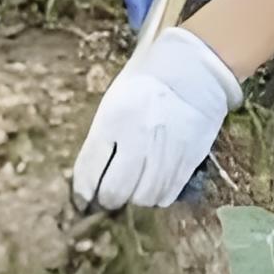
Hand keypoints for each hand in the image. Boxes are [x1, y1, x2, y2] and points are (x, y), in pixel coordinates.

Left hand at [69, 27, 241, 212]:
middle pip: (115, 191)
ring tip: (132, 190)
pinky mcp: (187, 161)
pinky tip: (152, 186)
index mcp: (112, 120)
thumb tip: (92, 177)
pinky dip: (156, 197)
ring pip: (142, 199)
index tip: (82, 201)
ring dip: (133, 200)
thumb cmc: (144, 86)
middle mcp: (137, 139)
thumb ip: (103, 138)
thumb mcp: (114, 103)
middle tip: (107, 197)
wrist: (191, 72)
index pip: (89, 168)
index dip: (82, 192)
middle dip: (107, 200)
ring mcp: (164, 153)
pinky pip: (166, 195)